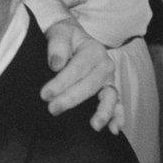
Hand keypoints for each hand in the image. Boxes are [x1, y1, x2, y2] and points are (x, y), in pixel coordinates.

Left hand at [40, 17, 123, 132]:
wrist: (72, 38)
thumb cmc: (64, 37)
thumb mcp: (59, 33)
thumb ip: (57, 45)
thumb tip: (56, 64)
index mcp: (93, 50)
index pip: (77, 68)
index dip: (61, 82)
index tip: (45, 94)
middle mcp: (105, 65)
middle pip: (90, 85)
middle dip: (72, 99)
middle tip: (53, 109)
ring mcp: (109, 80)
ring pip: (110, 97)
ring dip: (103, 112)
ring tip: (94, 125)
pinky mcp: (109, 91)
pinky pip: (117, 104)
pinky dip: (118, 117)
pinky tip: (113, 130)